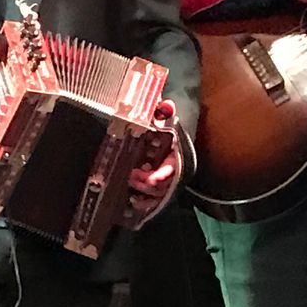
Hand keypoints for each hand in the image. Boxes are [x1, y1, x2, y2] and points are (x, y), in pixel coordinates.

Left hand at [127, 99, 182, 222]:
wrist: (170, 142)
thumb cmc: (167, 133)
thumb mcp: (166, 121)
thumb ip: (166, 112)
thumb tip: (166, 104)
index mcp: (175, 156)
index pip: (173, 167)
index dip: (164, 173)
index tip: (154, 177)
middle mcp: (172, 171)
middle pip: (163, 183)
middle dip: (148, 181)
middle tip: (133, 175)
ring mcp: (166, 181)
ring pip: (158, 192)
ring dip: (144, 190)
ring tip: (131, 183)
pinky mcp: (158, 188)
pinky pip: (153, 200)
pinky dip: (144, 202)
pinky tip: (134, 201)